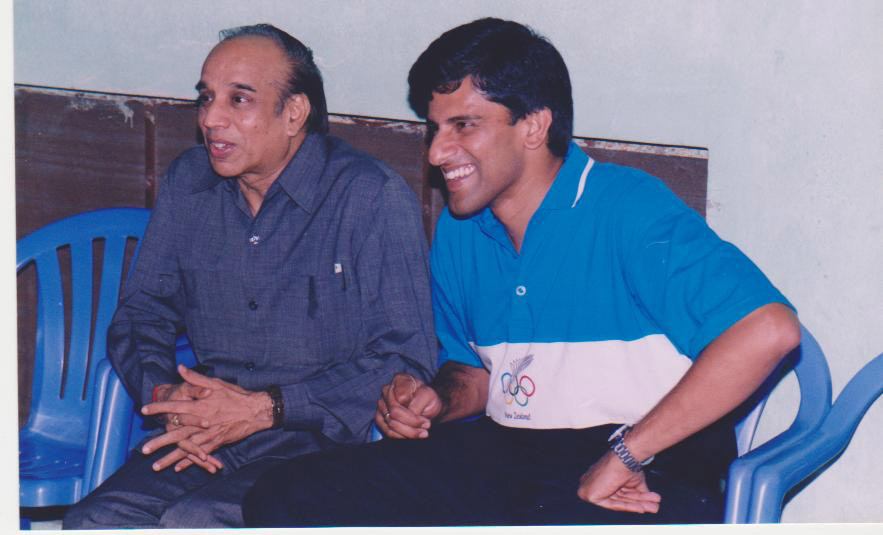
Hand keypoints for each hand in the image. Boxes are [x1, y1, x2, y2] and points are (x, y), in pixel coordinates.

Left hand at [141, 365, 273, 472]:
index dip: (159, 408)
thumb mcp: (216, 383)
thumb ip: (196, 378)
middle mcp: (201, 423)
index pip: (175, 407)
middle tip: (144, 449)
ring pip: (186, 448)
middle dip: (159, 442)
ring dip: (170, 458)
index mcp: (200, 406)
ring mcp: (208, 435)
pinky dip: (189, 462)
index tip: (144, 410)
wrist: (255, 411)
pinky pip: (200, 454)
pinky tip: (178, 467)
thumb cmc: (236, 395)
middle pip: (176, 434)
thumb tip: (180, 368)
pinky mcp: (216, 443)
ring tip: (155, 466)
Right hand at [375, 373, 440, 438]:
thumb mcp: (428, 395)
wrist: (426, 406)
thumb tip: (410, 413)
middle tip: (426, 427)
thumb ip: (418, 402)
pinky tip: (411, 436)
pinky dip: (400, 436)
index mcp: (400, 380)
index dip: (414, 412)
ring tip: (422, 433)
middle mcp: (387, 390)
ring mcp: (382, 404)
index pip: (402, 398)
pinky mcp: (380, 417)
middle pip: (395, 412)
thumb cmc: (427, 398)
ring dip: (408, 432)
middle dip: (412, 423)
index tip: (426, 419)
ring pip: (391, 423)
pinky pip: (387, 430)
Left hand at [577, 451, 660, 513]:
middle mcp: (594, 483)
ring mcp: (590, 489)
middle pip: (619, 497)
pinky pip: (612, 504)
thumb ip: (638, 493)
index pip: (618, 492)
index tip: (650, 502)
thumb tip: (651, 504)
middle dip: (639, 503)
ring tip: (654, 507)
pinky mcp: (590, 495)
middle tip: (655, 506)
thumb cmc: (627, 464)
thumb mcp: (634, 481)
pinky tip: (642, 509)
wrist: (624, 457)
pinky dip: (628, 507)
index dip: (635, 499)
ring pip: (618, 501)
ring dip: (638, 505)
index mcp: (599, 478)